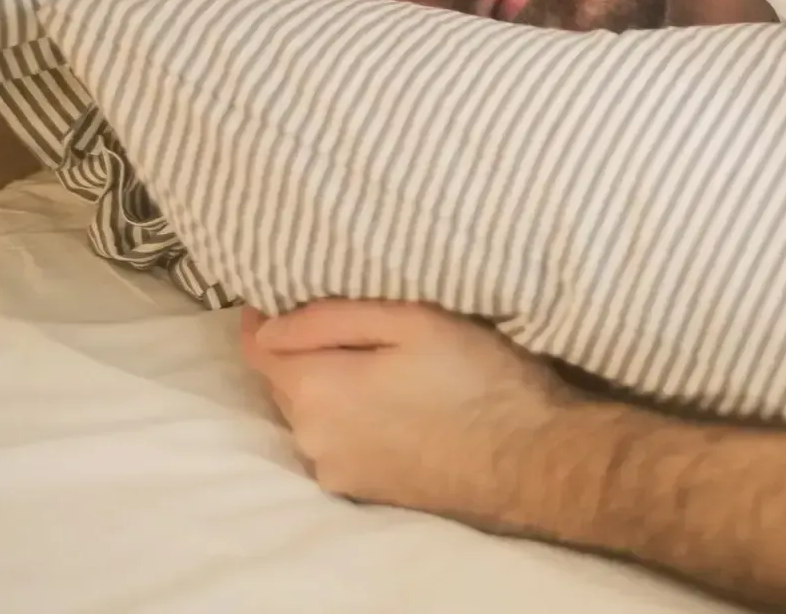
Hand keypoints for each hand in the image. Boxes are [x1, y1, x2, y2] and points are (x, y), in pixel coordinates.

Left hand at [240, 299, 578, 525]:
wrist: (528, 460)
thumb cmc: (476, 377)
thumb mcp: (412, 321)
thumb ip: (330, 318)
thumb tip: (268, 323)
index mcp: (316, 390)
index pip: (257, 348)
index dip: (263, 316)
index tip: (283, 293)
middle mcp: (311, 438)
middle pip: (283, 381)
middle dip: (302, 350)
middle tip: (352, 324)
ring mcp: (335, 471)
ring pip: (311, 414)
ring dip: (328, 387)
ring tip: (378, 365)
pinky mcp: (362, 492)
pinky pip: (336, 442)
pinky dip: (349, 419)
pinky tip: (392, 406)